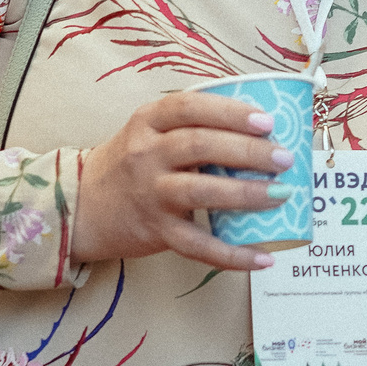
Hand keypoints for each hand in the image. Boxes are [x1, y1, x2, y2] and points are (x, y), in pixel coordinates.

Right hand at [67, 91, 294, 273]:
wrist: (82, 206)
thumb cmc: (131, 164)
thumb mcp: (150, 132)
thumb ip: (192, 125)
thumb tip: (263, 129)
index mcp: (149, 122)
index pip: (189, 107)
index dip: (230, 112)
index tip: (267, 120)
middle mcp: (146, 153)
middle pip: (200, 145)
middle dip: (249, 151)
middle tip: (284, 158)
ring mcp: (150, 193)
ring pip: (201, 191)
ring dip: (246, 194)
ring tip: (282, 194)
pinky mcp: (156, 230)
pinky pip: (198, 245)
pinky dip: (233, 255)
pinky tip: (264, 258)